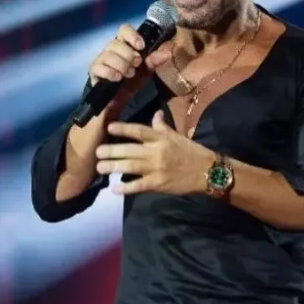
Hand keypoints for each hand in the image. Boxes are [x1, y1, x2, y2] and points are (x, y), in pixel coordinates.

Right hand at [88, 25, 172, 110]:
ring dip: (121, 64)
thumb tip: (167, 54)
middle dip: (129, 55)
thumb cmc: (131, 81)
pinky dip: (110, 72)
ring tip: (129, 74)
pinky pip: (99, 67)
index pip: (124, 30)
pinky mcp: (94, 71)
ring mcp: (100, 59)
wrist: (118, 99)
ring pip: (108, 55)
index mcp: (123, 45)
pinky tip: (117, 78)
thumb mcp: (145, 72)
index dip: (132, 35)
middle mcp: (110, 49)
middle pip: (116, 43)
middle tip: (136, 65)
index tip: (141, 46)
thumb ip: (154, 62)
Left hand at [95, 111, 215, 195]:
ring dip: (113, 167)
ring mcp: (156, 168)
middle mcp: (157, 151)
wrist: (206, 171)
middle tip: (97, 152)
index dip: (123, 129)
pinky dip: (125, 188)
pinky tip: (114, 189)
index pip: (139, 131)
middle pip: (129, 150)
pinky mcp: (158, 184)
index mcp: (161, 138)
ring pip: (130, 167)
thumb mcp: (177, 136)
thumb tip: (155, 114)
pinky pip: (138, 186)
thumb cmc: (191, 152)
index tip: (108, 128)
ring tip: (99, 168)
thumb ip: (162, 126)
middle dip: (111, 151)